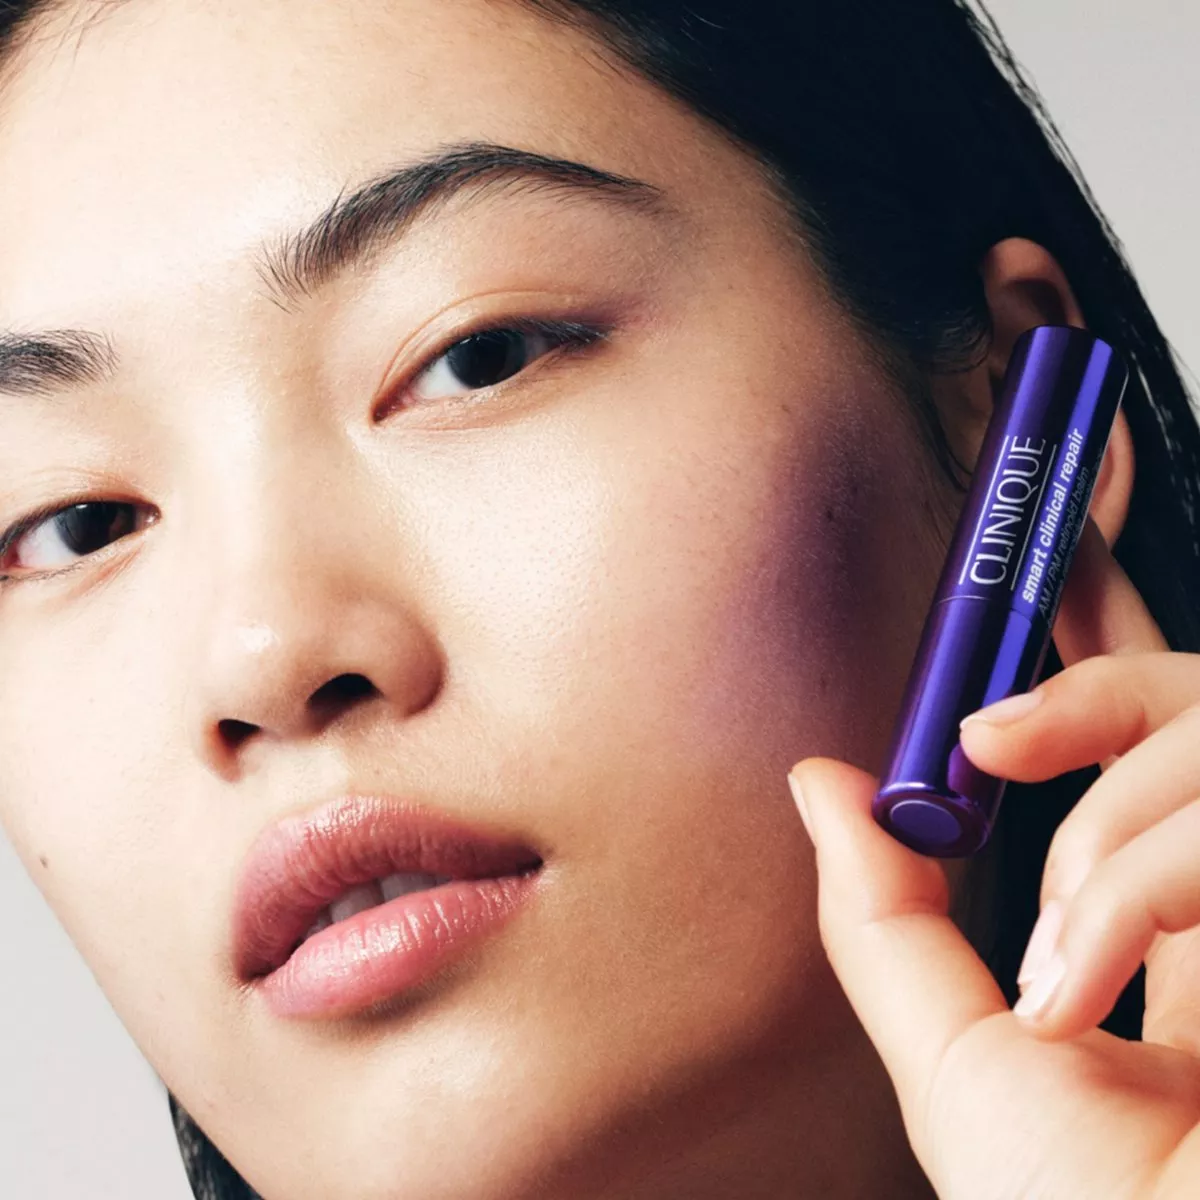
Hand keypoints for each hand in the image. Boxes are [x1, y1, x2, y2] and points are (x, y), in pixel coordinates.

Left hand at [788, 518, 1199, 1199]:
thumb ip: (889, 919)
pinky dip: (1155, 874)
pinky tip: (1089, 984)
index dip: (1106, 672)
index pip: (1165, 750)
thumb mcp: (961, 1062)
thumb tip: (817, 782)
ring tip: (1069, 965)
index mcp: (1188, 929)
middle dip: (1102, 691)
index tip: (1041, 597)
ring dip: (1115, 834)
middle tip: (995, 736)